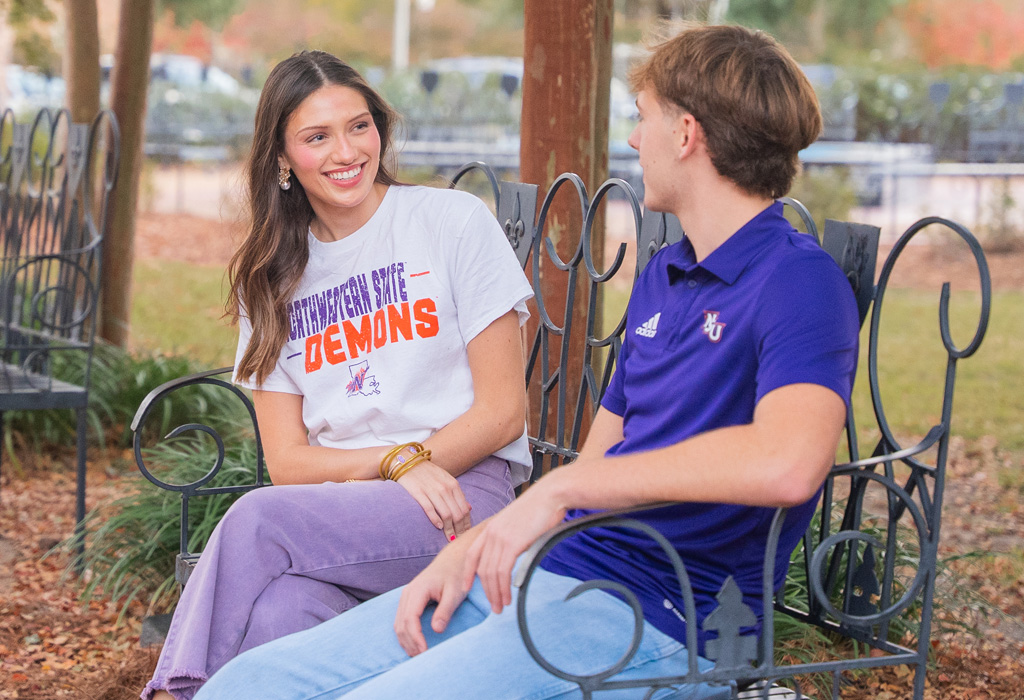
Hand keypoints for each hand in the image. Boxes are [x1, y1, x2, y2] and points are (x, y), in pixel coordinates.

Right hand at [394, 539, 470, 655]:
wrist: (453, 559)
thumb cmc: (456, 574)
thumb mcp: (455, 592)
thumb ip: (445, 610)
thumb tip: (436, 630)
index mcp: (418, 590)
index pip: (410, 618)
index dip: (416, 637)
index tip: (424, 652)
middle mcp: (408, 593)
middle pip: (401, 624)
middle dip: (409, 643)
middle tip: (422, 659)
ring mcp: (406, 596)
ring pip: (398, 624)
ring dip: (405, 641)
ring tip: (418, 656)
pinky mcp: (409, 600)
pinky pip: (401, 620)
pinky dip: (405, 634)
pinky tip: (414, 645)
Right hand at [396, 461, 471, 541]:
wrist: (407, 461)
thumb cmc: (428, 473)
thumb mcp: (446, 479)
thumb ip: (457, 494)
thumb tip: (469, 509)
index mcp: (453, 484)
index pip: (464, 509)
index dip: (466, 524)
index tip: (465, 534)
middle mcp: (444, 487)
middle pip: (457, 514)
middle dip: (459, 530)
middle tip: (458, 540)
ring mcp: (432, 490)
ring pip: (446, 514)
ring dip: (449, 529)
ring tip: (449, 538)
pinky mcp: (418, 493)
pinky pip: (430, 509)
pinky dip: (435, 520)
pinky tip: (438, 527)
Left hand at [462, 475, 568, 613]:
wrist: (551, 496)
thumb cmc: (541, 508)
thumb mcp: (519, 523)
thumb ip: (512, 538)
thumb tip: (514, 554)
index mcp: (491, 527)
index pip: (473, 554)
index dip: (468, 572)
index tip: (467, 587)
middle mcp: (491, 533)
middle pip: (481, 568)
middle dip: (486, 591)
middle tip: (493, 607)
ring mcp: (500, 538)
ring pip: (491, 574)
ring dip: (495, 594)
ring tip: (500, 607)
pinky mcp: (512, 544)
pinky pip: (502, 572)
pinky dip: (503, 588)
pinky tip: (508, 598)